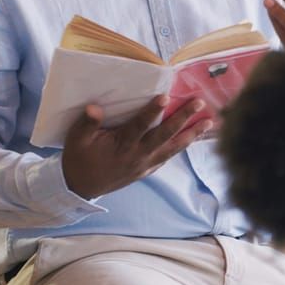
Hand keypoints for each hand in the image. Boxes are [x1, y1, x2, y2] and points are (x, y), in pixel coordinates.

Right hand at [60, 97, 212, 200]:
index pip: (140, 126)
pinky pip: (167, 157)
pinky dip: (181, 148)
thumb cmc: (78, 159)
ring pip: (172, 148)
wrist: (80, 187)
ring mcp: (145, 164)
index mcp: (121, 145)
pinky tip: (192, 139)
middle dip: (183, 118)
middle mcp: (138, 155)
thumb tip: (95, 107)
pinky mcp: (147, 170)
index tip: (166, 97)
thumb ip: (87, 124)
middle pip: (164, 135)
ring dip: (191, 135)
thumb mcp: (76, 140)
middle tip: (199, 103)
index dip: (152, 111)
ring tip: (209, 122)